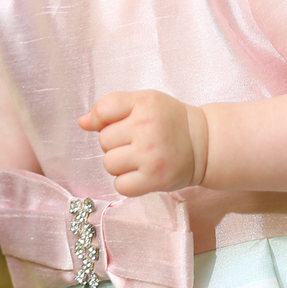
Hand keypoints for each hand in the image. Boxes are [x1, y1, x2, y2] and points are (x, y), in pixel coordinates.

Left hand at [78, 90, 208, 196]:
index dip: (102, 121)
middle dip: (115, 143)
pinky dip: (127, 182)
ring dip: (119, 164)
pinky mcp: (154, 179)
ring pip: (109, 164)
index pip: (102, 111)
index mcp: (144, 103)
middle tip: (137, 142)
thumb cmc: (171, 122)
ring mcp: (150, 155)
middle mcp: (146, 128)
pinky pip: (120, 185)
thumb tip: (82, 122)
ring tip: (139, 159)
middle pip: (103, 140)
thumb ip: (112, 107)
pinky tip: (141, 174)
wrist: (204, 144)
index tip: (119, 125)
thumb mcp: (145, 102)